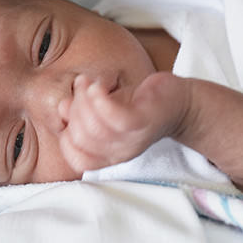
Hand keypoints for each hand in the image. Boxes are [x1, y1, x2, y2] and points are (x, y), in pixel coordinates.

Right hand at [57, 72, 187, 173]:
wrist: (180, 100)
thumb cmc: (138, 103)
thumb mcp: (104, 108)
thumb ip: (81, 111)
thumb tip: (63, 110)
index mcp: (109, 155)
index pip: (76, 158)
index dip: (67, 134)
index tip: (74, 109)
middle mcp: (120, 153)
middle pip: (81, 138)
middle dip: (75, 108)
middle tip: (85, 87)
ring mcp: (133, 139)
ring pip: (94, 128)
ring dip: (84, 100)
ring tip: (92, 83)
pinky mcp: (143, 121)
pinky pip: (115, 118)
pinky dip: (100, 99)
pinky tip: (100, 85)